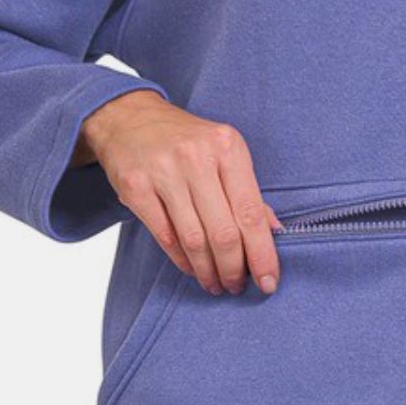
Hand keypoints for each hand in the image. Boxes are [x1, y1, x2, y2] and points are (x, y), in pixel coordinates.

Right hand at [79, 90, 283, 296]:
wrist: (130, 118)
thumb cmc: (187, 140)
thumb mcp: (224, 152)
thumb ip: (249, 192)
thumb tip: (275, 232)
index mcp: (227, 147)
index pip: (250, 212)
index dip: (262, 253)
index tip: (269, 281)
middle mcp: (196, 158)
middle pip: (223, 231)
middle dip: (234, 268)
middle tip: (238, 286)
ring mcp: (163, 172)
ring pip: (194, 239)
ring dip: (208, 270)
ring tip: (217, 284)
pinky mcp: (135, 187)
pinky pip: (165, 236)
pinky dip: (183, 260)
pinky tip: (193, 269)